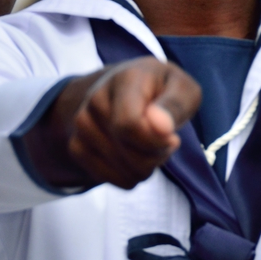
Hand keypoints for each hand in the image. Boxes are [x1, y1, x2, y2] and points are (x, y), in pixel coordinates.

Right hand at [24, 58, 200, 189]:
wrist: (130, 88)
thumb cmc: (163, 91)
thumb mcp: (184, 90)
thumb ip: (176, 106)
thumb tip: (161, 127)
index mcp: (124, 80)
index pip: (129, 125)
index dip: (155, 143)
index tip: (173, 138)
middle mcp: (96, 98)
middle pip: (128, 153)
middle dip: (155, 157)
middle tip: (165, 142)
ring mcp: (82, 123)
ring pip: (121, 170)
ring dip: (144, 168)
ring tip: (149, 147)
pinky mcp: (76, 145)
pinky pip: (109, 179)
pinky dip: (128, 176)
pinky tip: (134, 158)